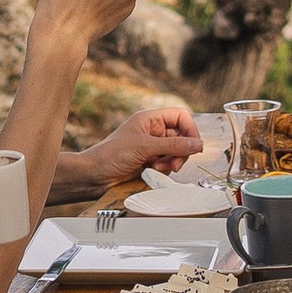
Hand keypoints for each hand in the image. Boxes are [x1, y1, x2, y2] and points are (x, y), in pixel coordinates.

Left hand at [65, 99, 199, 190]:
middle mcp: (153, 131)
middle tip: (174, 163)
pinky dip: (164, 170)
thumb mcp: (144, 147)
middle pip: (182, 137)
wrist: (94, 176)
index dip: (190, 129)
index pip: (181, 117)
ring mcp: (152, 148)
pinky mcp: (151, 163)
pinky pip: (168, 165)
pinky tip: (151, 172)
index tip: (193, 145)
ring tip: (157, 168)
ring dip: (171, 162)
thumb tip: (197, 144)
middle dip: (181, 151)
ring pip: (177, 153)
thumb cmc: (110, 155)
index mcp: (150, 119)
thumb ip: (173, 145)